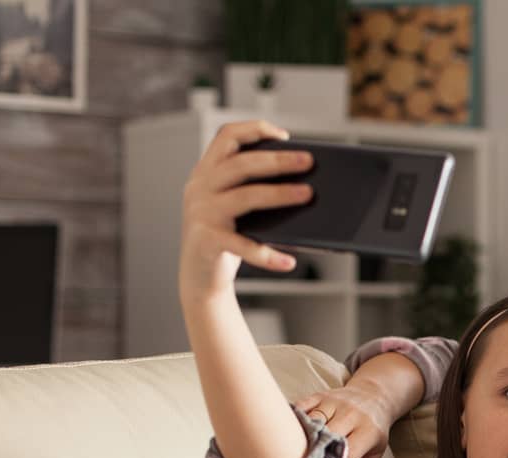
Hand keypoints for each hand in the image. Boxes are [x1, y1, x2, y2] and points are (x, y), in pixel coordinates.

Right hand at [178, 120, 312, 303]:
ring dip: (279, 194)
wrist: (200, 277)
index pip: (226, 136)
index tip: (284, 136)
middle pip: (240, 164)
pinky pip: (242, 245)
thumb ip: (254, 190)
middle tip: (308, 161)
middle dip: (277, 160)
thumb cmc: (227, 238)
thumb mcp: (235, 208)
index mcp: (206, 172)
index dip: (254, 129)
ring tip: (308, 195)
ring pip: (245, 197)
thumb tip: (304, 184)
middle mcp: (200, 188)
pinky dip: (267, 255)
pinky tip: (289, 262)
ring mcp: (201, 214)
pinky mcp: (207, 241)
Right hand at [293, 378, 393, 457]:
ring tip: (287, 456)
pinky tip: (284, 433)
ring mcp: (333, 403)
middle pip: (325, 436)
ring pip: (310, 421)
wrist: (374, 396)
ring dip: (298, 439)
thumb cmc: (372, 431)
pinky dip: (291, 421)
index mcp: (367, 432)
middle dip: (311, 455)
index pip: (346, 454)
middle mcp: (350, 415)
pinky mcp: (318, 396)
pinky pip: (300, 407)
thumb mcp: (374, 454)